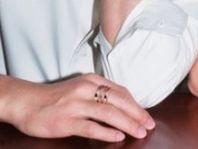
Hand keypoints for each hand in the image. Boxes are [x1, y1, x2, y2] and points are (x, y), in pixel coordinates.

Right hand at [8, 74, 154, 141]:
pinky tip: (117, 137)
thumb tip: (122, 106)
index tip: (146, 116)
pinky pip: (90, 126)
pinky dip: (106, 132)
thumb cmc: (56, 97)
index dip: (136, 104)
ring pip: (108, 113)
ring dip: (127, 123)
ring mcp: (76, 104)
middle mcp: (86, 89)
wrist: (27, 102)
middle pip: (119, 101)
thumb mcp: (80, 88)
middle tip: (149, 125)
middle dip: (137, 114)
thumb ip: (99, 93)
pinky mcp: (66, 121)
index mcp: (92, 80)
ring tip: (139, 132)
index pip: (121, 92)